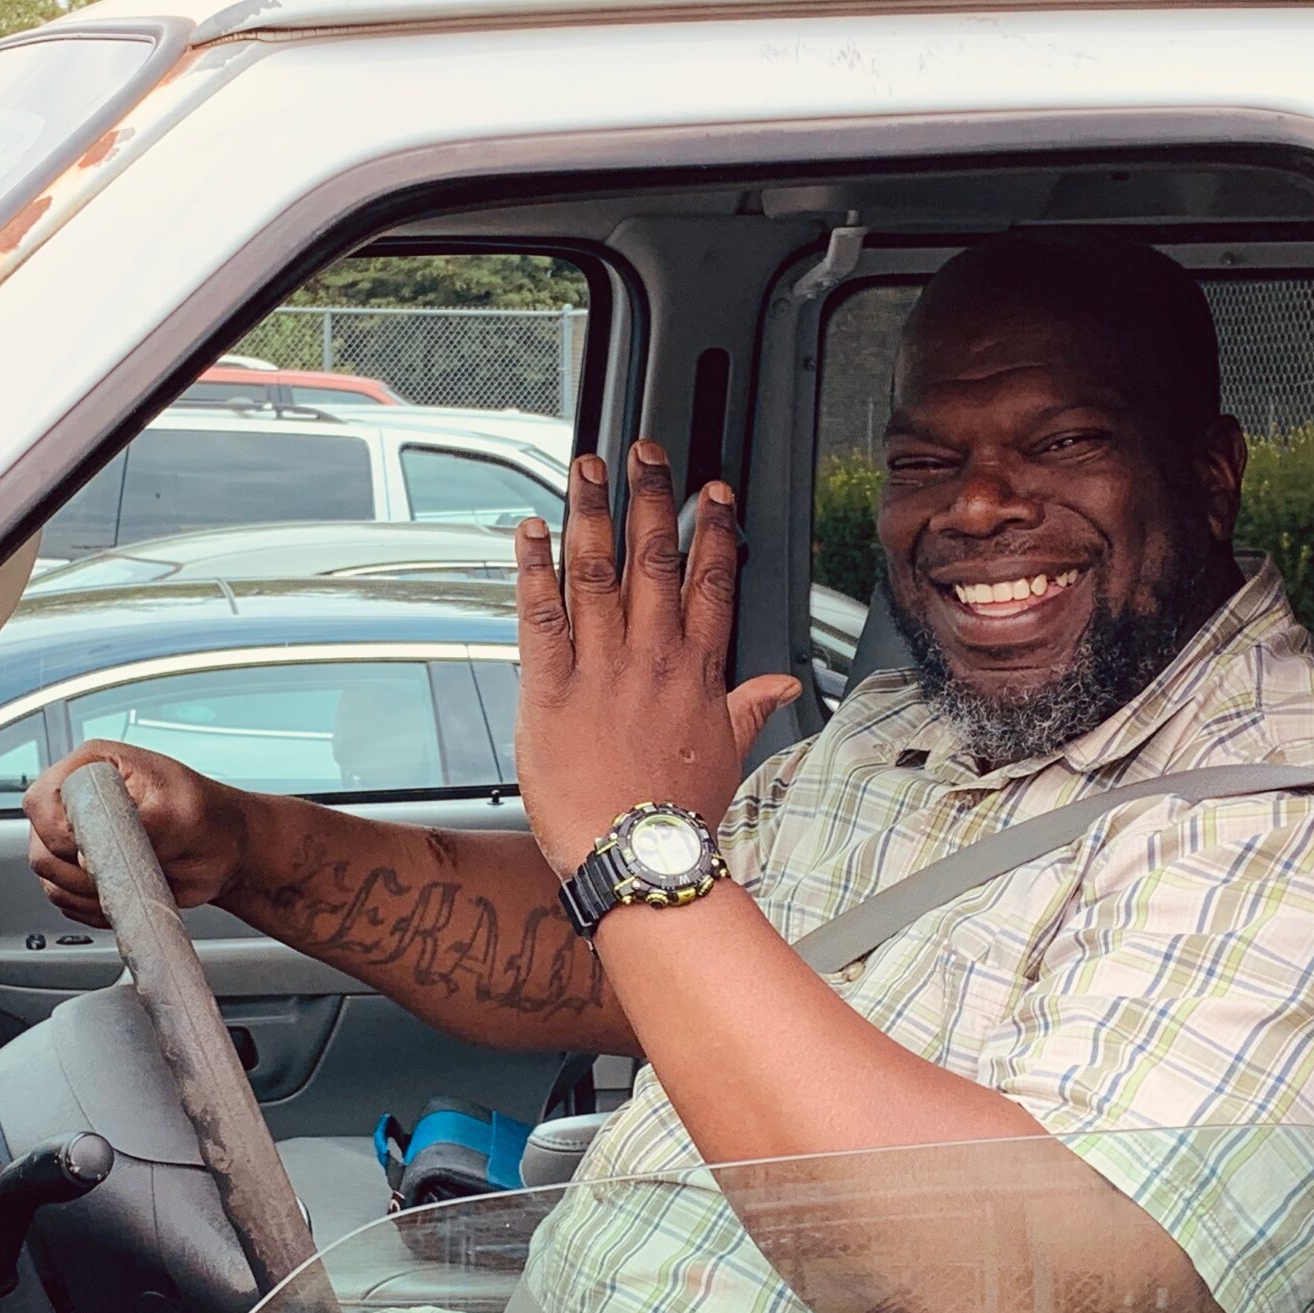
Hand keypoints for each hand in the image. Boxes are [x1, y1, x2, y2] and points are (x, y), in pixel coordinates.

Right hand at [24, 740, 248, 927]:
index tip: (98, 850)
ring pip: (49, 878)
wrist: (226, 852)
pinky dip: (91, 908)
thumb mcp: (181, 811)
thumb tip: (95, 850)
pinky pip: (66, 900)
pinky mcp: (83, 872)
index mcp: (93, 767)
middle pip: (40, 846)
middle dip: (78, 871)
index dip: (61, 833)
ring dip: (86, 894)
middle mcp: (77, 802)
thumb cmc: (209, 820)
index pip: (42, 801)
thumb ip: (136, 823)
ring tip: (131, 883)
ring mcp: (77, 839)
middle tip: (122, 871)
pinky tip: (126, 896)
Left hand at [514, 443, 801, 874]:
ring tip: (590, 469)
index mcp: (695, 673)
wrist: (638, 858)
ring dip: (592, 513)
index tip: (714, 493)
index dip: (714, 531)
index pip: (711, 583)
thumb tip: (783, 684)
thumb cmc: (678, 816)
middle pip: (656, 561)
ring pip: (598, 572)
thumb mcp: (727, 756)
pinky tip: (530, 531)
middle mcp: (651, 658)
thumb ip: (751, 707)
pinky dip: (534, 569)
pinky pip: (540, 615)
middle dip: (652, 500)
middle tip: (647, 454)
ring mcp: (601, 668)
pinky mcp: (551, 688)